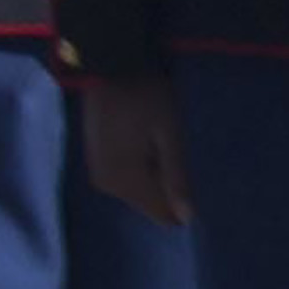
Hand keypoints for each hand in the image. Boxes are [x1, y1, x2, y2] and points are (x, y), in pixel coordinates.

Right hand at [77, 75, 192, 230]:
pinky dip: (141, 170)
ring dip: (154, 177)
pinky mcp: (96, 161)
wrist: (109, 69)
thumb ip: (176, 177)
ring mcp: (99, 173)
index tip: (193, 177)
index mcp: (127, 181)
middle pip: (148, 203)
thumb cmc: (147, 98)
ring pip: (136, 192)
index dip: (182, 203)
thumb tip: (187, 219)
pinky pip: (124, 179)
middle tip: (177, 153)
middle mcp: (107, 185)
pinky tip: (147, 146)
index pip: (160, 213)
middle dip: (166, 188)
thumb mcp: (169, 136)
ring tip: (162, 146)